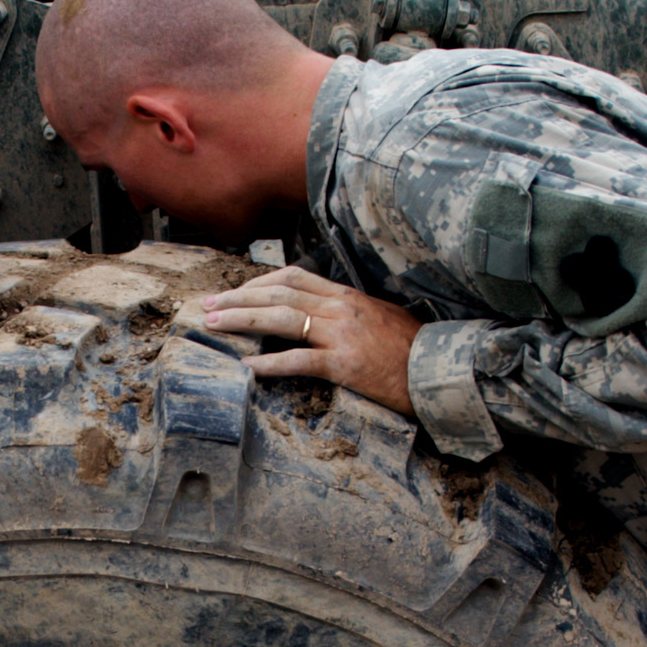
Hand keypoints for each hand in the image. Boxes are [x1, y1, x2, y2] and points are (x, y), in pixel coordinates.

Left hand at [201, 268, 419, 415]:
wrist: (437, 370)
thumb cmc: (410, 348)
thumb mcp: (378, 316)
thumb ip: (346, 311)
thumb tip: (317, 313)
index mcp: (346, 295)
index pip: (293, 276)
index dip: (257, 282)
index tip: (234, 292)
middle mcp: (341, 308)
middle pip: (279, 293)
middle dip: (238, 298)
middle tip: (208, 306)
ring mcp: (342, 334)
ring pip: (282, 319)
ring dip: (243, 320)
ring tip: (215, 326)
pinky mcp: (345, 365)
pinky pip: (299, 361)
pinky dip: (269, 363)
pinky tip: (247, 367)